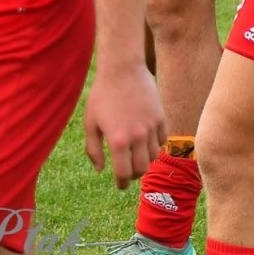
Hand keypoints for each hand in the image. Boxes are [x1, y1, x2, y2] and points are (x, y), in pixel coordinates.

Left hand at [84, 62, 164, 188]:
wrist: (123, 69)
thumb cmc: (102, 96)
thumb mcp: (90, 124)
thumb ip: (93, 150)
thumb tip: (100, 170)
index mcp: (117, 141)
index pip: (123, 173)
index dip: (121, 183)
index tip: (119, 185)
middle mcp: (137, 137)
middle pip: (141, 169)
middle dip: (133, 174)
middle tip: (127, 172)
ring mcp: (151, 127)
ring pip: (154, 156)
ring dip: (145, 160)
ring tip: (137, 157)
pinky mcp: (161, 117)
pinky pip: (163, 140)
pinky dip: (156, 145)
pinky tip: (147, 142)